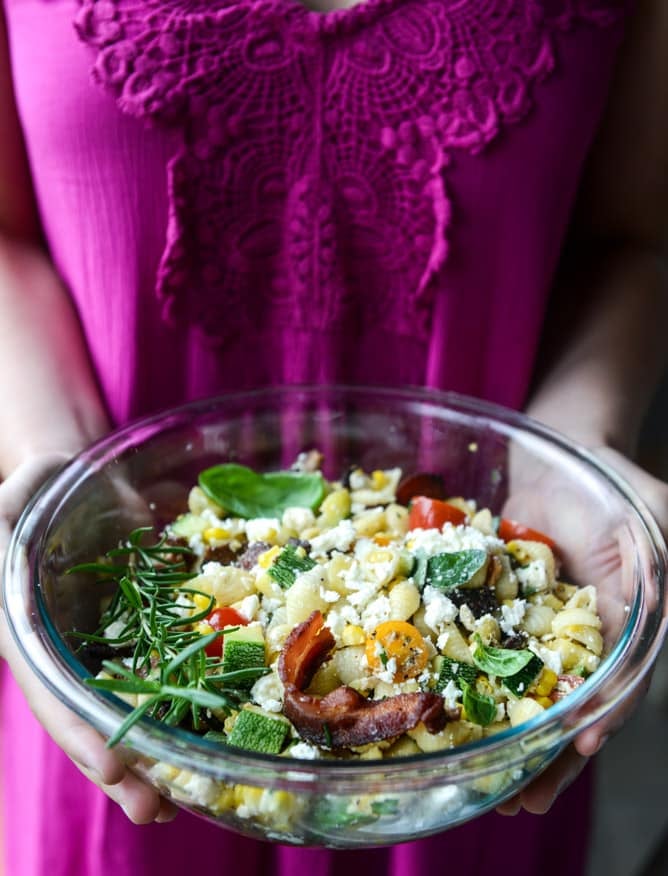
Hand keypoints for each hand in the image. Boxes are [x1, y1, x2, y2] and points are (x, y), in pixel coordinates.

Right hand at [0, 453, 177, 823]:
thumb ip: (9, 529)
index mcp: (25, 632)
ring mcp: (98, 645)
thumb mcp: (11, 506)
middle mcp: (62, 651)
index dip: (77, 727)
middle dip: (117, 765)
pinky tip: (204, 728)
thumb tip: (18, 586)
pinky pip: (155, 668)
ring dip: (148, 748)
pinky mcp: (132, 631)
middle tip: (154, 808)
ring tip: (181, 795)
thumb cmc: (33, 493)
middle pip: (85, 717)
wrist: (71, 484)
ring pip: (121, 704)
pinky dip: (176, 700)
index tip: (113, 763)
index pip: (47, 688)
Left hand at [496, 445, 667, 814]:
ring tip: (478, 774)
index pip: (615, 691)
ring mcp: (534, 627)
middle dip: (542, 756)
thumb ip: (653, 578)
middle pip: (564, 710)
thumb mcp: (652, 526)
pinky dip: (463, 679)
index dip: (595, 724)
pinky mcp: (495, 607)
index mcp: (626, 633)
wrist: (561, 454)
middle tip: (515, 802)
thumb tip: (643, 627)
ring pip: (517, 691)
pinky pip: (477, 648)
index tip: (572, 756)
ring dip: (500, 733)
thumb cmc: (614, 487)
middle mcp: (579, 641)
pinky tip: (440, 704)